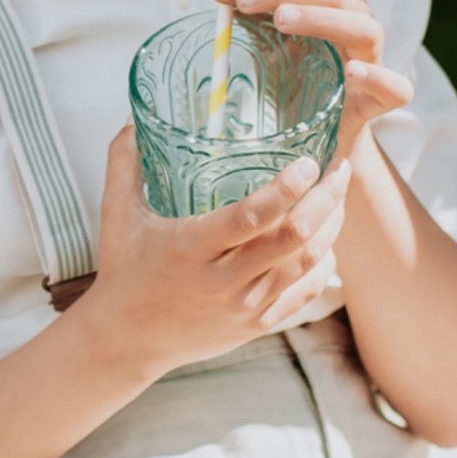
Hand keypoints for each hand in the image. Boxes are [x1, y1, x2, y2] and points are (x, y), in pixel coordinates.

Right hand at [83, 125, 350, 380]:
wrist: (127, 341)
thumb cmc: (123, 271)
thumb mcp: (117, 214)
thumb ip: (124, 161)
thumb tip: (132, 116)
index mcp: (192, 248)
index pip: (251, 217)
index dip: (285, 189)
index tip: (307, 162)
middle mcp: (224, 280)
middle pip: (293, 238)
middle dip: (326, 199)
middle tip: (340, 168)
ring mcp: (244, 306)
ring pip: (306, 264)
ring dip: (331, 226)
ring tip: (339, 195)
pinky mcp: (257, 324)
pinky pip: (305, 293)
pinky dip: (323, 264)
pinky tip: (327, 238)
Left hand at [209, 0, 412, 148]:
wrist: (323, 135)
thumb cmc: (300, 82)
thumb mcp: (272, 47)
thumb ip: (253, 16)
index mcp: (331, 7)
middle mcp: (356, 24)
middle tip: (246, 0)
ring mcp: (374, 60)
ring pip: (364, 29)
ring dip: (322, 19)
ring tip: (282, 20)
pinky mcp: (382, 100)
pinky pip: (394, 86)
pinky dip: (376, 76)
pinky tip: (352, 71)